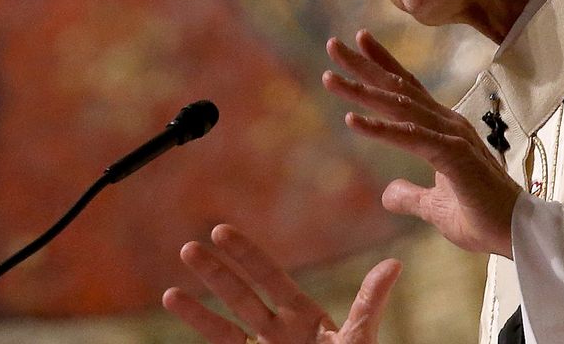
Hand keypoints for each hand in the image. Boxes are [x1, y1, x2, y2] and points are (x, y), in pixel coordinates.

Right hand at [162, 224, 401, 343]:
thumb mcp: (359, 341)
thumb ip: (368, 305)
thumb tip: (394, 264)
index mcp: (303, 317)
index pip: (269, 278)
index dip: (245, 255)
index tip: (220, 231)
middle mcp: (278, 333)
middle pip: (240, 298)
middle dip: (215, 274)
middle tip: (188, 248)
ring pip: (225, 330)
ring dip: (198, 312)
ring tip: (168, 294)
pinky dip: (202, 335)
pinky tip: (183, 319)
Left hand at [323, 30, 521, 257]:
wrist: (520, 236)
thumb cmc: (483, 218)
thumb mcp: (435, 208)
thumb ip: (410, 196)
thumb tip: (386, 193)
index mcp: (444, 131)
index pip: (409, 91)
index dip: (383, 66)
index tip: (358, 42)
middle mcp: (447, 125)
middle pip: (399, 89)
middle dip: (364, 66)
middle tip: (332, 45)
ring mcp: (451, 137)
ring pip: (399, 108)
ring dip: (362, 91)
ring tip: (329, 78)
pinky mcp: (453, 156)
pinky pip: (410, 138)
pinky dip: (380, 129)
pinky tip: (351, 121)